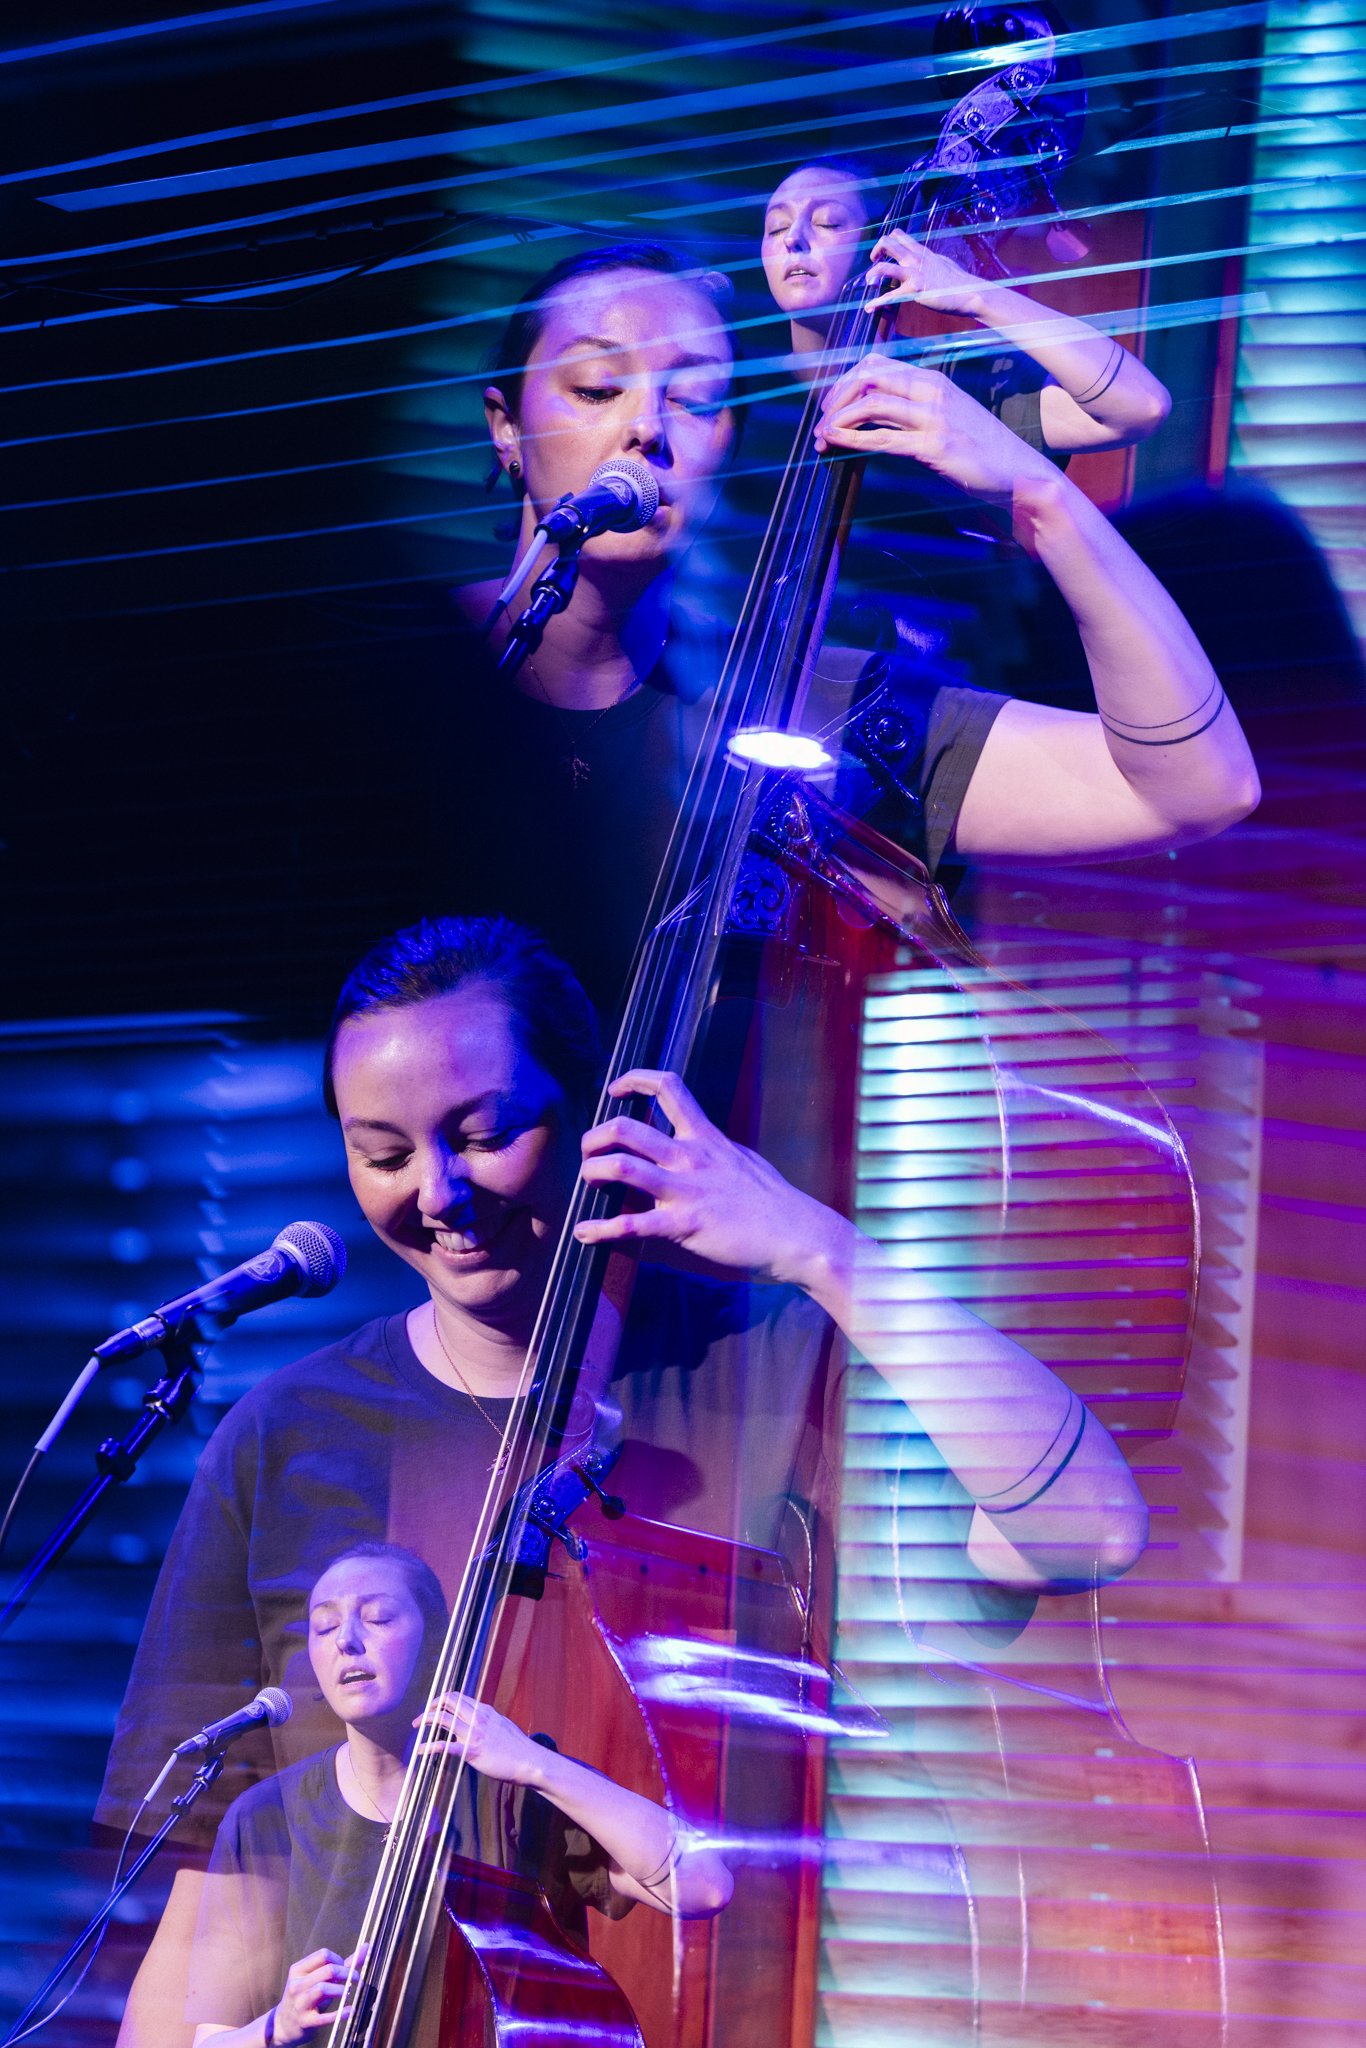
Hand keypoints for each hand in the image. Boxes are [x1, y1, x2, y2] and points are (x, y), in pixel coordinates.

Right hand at [270, 1947, 360, 2044]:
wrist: (283, 2026)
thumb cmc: (306, 1998)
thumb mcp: (317, 1979)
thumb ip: (342, 1964)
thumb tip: (366, 1947)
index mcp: (298, 1970)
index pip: (323, 1955)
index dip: (339, 1960)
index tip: (346, 1968)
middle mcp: (296, 1984)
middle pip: (327, 1970)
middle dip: (346, 1973)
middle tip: (356, 1979)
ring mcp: (299, 2003)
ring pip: (323, 1988)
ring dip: (342, 1990)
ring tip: (349, 1992)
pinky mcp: (304, 2021)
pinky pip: (323, 2017)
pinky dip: (340, 2013)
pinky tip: (350, 2011)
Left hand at [414, 1691, 540, 1785]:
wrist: (529, 1761)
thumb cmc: (518, 1748)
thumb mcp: (503, 1727)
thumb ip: (489, 1723)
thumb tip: (479, 1724)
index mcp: (485, 1711)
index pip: (458, 1697)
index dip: (442, 1700)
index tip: (434, 1707)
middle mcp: (478, 1717)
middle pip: (448, 1700)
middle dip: (431, 1705)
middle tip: (422, 1717)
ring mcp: (474, 1733)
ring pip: (443, 1718)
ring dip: (426, 1719)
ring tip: (416, 1726)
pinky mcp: (472, 1750)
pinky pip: (445, 1746)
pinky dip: (429, 1746)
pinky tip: (420, 1750)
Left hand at [573, 1069, 845, 1290]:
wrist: (798, 1236)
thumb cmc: (774, 1203)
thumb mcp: (742, 1160)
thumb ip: (713, 1151)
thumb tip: (698, 1147)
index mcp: (706, 1137)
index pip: (668, 1087)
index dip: (634, 1079)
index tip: (615, 1088)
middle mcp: (691, 1157)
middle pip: (626, 1128)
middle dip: (595, 1138)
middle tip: (591, 1153)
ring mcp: (686, 1190)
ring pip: (621, 1167)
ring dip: (592, 1173)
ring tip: (588, 1183)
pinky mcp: (684, 1225)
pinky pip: (632, 1225)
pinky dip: (600, 1229)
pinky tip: (584, 1233)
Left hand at [814, 355, 1056, 501]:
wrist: (1018, 472)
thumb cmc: (980, 450)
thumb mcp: (946, 419)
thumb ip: (915, 411)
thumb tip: (877, 417)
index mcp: (932, 380)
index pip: (876, 365)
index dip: (844, 381)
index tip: (829, 405)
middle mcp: (931, 391)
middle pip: (868, 377)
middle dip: (835, 397)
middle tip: (819, 420)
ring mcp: (934, 417)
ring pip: (871, 403)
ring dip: (837, 419)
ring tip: (820, 437)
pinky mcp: (934, 447)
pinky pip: (883, 437)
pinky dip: (851, 437)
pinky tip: (832, 441)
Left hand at [864, 229, 984, 318]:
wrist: (969, 292)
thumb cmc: (958, 282)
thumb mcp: (943, 264)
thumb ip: (931, 261)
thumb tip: (928, 260)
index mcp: (922, 252)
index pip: (899, 235)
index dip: (886, 242)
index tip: (882, 253)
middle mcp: (916, 259)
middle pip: (887, 242)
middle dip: (876, 250)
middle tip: (873, 262)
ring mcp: (914, 273)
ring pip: (884, 266)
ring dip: (872, 274)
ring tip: (869, 282)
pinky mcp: (915, 290)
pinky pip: (890, 296)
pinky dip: (877, 303)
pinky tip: (869, 308)